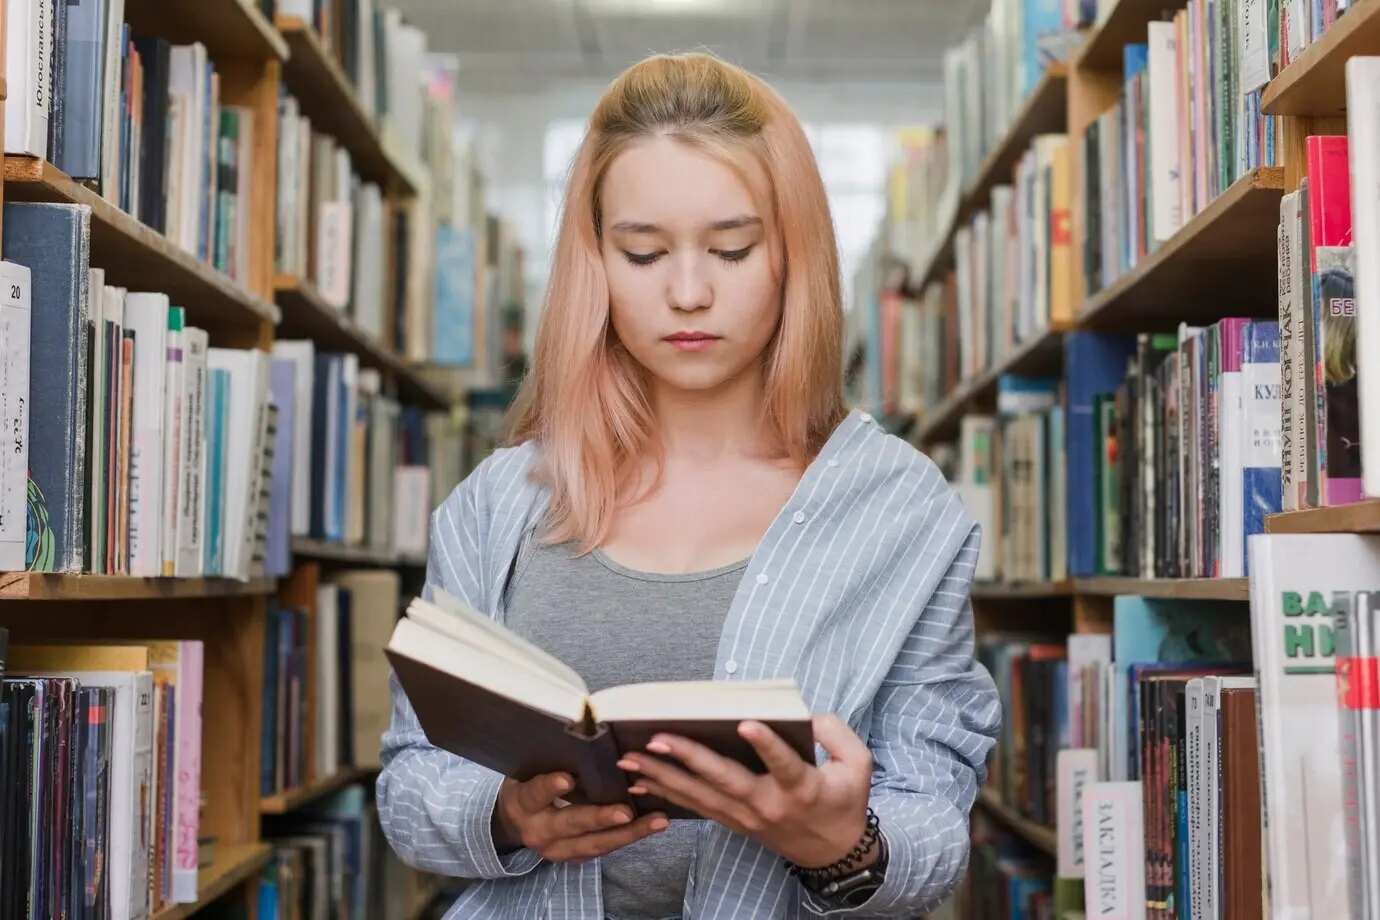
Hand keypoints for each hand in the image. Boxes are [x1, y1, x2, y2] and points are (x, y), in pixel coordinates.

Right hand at [492, 771, 668, 863]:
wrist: (516, 822)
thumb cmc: (528, 784)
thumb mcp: (528, 770)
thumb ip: (550, 761)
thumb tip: (583, 735)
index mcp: (522, 803)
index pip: (536, 793)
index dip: (550, 787)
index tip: (567, 778)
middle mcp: (538, 831)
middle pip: (571, 824)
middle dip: (600, 818)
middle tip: (625, 812)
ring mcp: (557, 849)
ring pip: (595, 843)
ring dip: (629, 833)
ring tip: (656, 821)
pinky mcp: (574, 857)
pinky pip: (604, 848)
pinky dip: (628, 837)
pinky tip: (651, 826)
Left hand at [616, 714, 874, 868]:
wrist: (834, 853)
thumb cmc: (844, 801)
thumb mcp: (858, 765)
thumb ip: (837, 734)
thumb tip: (809, 715)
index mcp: (802, 787)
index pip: (784, 764)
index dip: (767, 745)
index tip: (747, 723)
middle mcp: (769, 803)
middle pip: (725, 780)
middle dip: (689, 757)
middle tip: (657, 737)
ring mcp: (747, 816)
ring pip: (701, 795)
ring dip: (664, 775)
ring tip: (632, 758)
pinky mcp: (734, 822)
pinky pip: (696, 806)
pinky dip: (667, 792)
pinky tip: (642, 779)